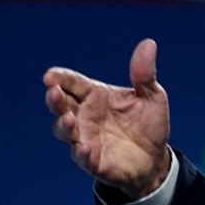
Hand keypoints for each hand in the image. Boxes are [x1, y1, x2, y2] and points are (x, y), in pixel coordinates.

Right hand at [43, 39, 171, 199]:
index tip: (50, 75)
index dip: (60, 78)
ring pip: (65, 131)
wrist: (154, 157)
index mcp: (96, 96)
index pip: (73, 83)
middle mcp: (85, 116)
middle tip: (54, 92)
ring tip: (69, 119)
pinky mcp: (93, 161)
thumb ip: (144, 74)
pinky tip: (84, 148)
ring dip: (64, 125)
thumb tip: (148, 43)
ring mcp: (85, 138)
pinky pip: (83, 158)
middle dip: (55, 99)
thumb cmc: (148, 123)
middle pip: (61, 105)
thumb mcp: (152, 96)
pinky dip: (81, 153)